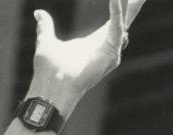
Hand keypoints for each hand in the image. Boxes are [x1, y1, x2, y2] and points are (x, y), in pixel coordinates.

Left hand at [30, 0, 145, 110]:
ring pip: (124, 21)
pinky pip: (116, 27)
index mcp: (94, 42)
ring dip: (129, 5)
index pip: (113, 20)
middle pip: (125, 20)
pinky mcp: (110, 52)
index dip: (120, 6)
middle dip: (134, 6)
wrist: (51, 87)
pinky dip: (117, 12)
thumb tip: (38, 13)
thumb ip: (46, 26)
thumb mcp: (46, 41)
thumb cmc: (48, 71)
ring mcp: (110, 50)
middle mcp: (106, 46)